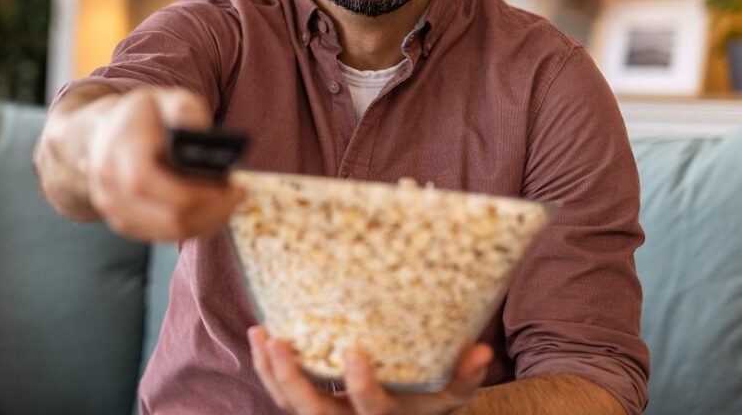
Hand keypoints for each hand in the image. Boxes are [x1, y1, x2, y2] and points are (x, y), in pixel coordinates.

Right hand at [85, 86, 244, 241]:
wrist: (104, 135)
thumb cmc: (143, 116)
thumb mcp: (164, 98)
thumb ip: (183, 108)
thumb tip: (198, 130)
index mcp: (119, 148)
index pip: (149, 182)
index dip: (194, 192)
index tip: (231, 186)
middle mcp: (109, 182)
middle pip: (167, 215)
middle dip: (211, 210)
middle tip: (238, 195)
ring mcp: (113, 207)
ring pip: (168, 231)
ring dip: (206, 221)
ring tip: (229, 203)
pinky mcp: (123, 223)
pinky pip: (163, 236)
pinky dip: (193, 227)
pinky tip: (211, 212)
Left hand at [248, 326, 491, 414]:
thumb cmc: (426, 401)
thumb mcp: (450, 394)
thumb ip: (465, 375)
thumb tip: (481, 350)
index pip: (370, 408)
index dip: (360, 385)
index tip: (352, 350)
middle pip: (315, 412)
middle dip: (294, 380)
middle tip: (280, 342)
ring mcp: (326, 414)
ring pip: (289, 403)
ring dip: (271, 371)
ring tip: (261, 334)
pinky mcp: (308, 404)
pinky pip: (281, 394)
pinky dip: (267, 369)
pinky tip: (259, 338)